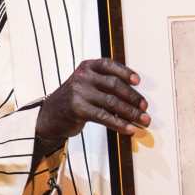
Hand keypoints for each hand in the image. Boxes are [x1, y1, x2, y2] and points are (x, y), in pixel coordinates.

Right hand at [36, 58, 150, 148]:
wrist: (49, 116)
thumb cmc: (75, 99)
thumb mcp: (87, 84)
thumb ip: (105, 83)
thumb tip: (135, 95)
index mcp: (87, 67)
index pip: (109, 65)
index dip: (125, 72)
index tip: (138, 81)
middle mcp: (83, 77)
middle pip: (114, 85)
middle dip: (133, 97)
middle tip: (145, 107)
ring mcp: (80, 93)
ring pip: (112, 102)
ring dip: (131, 113)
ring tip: (144, 120)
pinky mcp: (78, 109)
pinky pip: (104, 117)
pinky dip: (120, 124)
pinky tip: (129, 129)